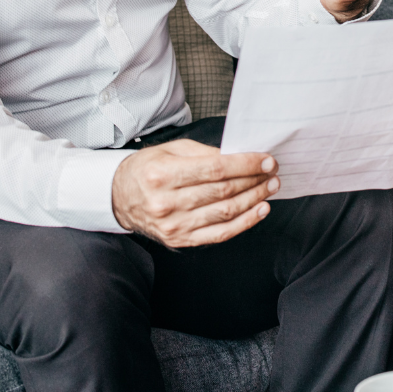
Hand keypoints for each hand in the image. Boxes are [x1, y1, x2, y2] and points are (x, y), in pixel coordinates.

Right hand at [111, 138, 278, 247]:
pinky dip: (244, 223)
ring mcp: (174, 226)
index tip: (266, 160)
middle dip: (254, 180)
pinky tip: (260, 210)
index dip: (246, 164)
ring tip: (270, 187)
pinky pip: (219, 234)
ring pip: (225, 213)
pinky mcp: (180, 241)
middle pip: (223, 191)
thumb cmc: (147, 169)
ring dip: (254, 199)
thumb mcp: (170, 150)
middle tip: (273, 171)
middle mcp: (167, 203)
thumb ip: (204, 153)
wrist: (118, 198)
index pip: (215, 169)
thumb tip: (238, 156)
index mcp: (162, 175)